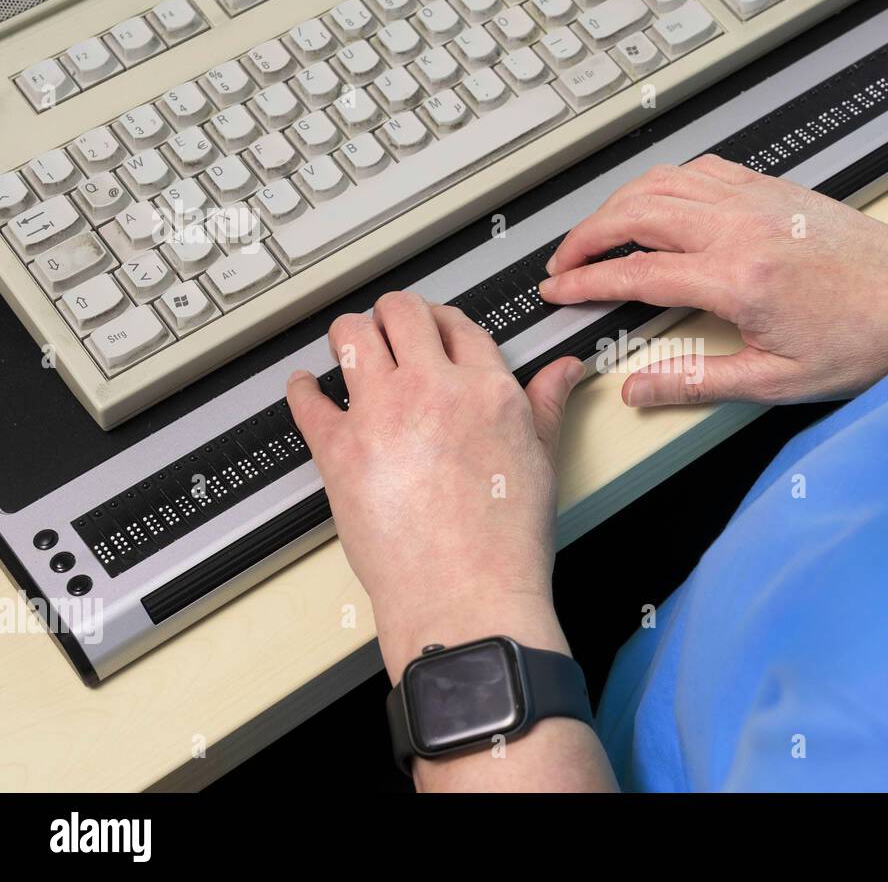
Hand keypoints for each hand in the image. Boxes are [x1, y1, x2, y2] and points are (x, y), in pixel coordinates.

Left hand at [286, 292, 584, 679]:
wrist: (466, 596)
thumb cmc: (505, 543)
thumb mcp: (541, 463)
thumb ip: (546, 405)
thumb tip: (563, 371)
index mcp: (487, 390)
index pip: (458, 325)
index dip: (443, 321)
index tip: (434, 330)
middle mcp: (432, 390)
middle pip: (401, 313)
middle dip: (393, 314)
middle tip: (388, 326)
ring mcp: (381, 415)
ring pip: (352, 336)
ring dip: (349, 333)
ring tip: (350, 343)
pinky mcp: (338, 450)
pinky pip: (307, 400)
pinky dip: (302, 388)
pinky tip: (306, 387)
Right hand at [540, 154, 887, 405]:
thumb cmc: (865, 337)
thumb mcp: (778, 381)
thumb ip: (698, 382)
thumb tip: (640, 389)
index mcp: (737, 278)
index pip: (636, 272)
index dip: (585, 282)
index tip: (557, 292)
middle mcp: (741, 227)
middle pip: (635, 213)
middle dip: (585, 236)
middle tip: (563, 264)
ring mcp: (756, 200)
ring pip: (662, 182)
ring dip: (617, 204)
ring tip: (595, 234)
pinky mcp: (772, 189)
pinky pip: (700, 170)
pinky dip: (663, 183)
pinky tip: (655, 202)